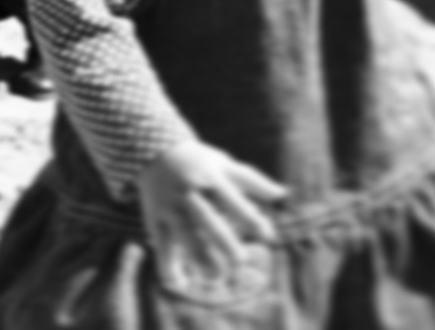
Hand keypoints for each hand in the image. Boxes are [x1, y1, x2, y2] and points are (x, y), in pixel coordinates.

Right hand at [138, 140, 286, 297]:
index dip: (249, 217)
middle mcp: (190, 193)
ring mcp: (171, 207)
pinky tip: (179, 283)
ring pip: (183, 234)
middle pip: (207, 218)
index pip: (232, 200)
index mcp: (210, 179)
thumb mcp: (224, 164)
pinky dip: (168, 264)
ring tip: (213, 277)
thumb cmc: (198, 161)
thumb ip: (252, 180)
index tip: (267, 236)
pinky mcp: (156, 219)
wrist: (153, 151)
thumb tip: (282, 194)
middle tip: (240, 260)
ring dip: (197, 256)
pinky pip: (161, 244)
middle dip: (222, 240)